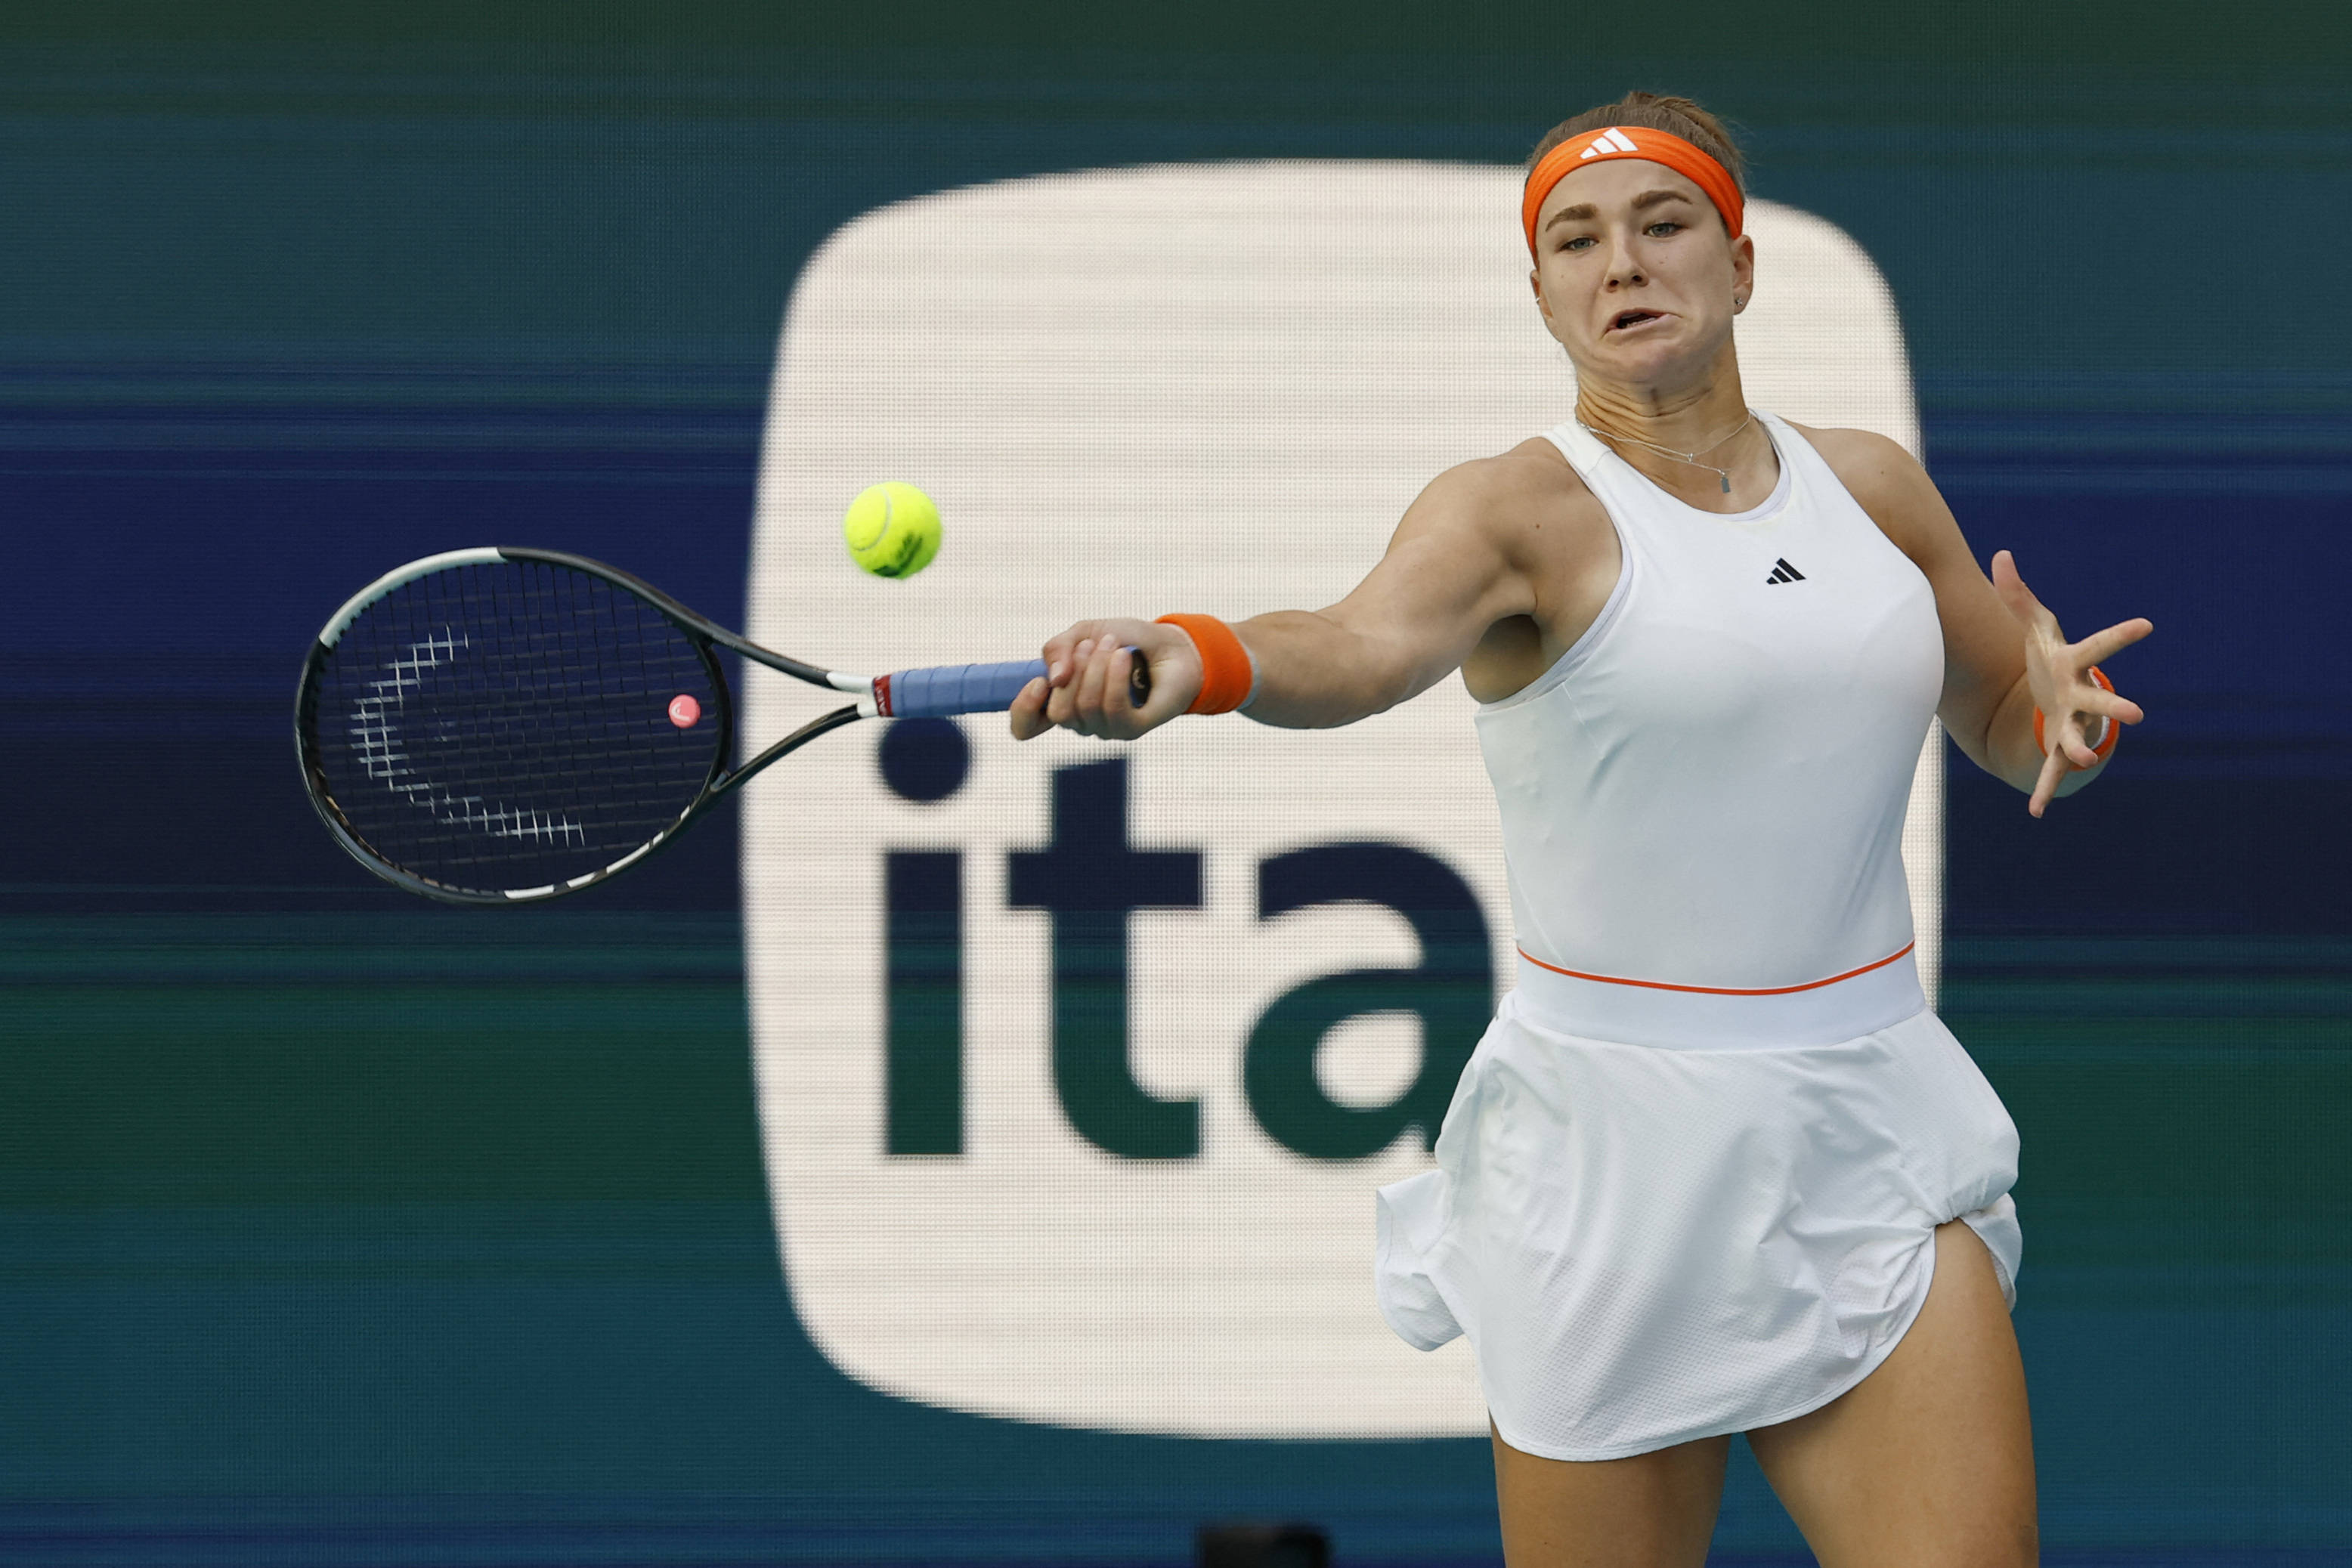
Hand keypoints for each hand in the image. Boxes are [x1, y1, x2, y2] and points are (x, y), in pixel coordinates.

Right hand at [1008, 617, 1202, 741]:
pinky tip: (1124, 657)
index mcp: (1062, 701)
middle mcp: (1081, 721)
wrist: (1172, 644)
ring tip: (1115, 645)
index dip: (1024, 709)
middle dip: (1075, 670)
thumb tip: (1054, 679)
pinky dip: (1116, 676)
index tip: (1038, 683)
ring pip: (1086, 706)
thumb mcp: (1084, 633)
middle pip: (1059, 712)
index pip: (1025, 727)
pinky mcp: (1133, 729)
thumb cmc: (1127, 642)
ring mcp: (1107, 728)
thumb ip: (1058, 649)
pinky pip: (1114, 708)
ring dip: (1098, 666)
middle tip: (1095, 645)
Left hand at [1989, 549, 2151, 817]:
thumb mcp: (2033, 625)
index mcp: (2075, 663)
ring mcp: (2072, 723)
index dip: (2122, 635)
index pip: (2101, 645)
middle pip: (2100, 700)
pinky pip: (2052, 771)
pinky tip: (2036, 812)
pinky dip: (2045, 791)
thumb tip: (2000, 555)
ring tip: (2087, 761)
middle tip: (2137, 714)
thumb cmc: (2049, 655)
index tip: (2148, 624)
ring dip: (2081, 751)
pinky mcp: (2058, 746)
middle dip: (2117, 706)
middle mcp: (2081, 695)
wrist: (2056, 691)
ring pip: (2078, 740)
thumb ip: (2017, 594)